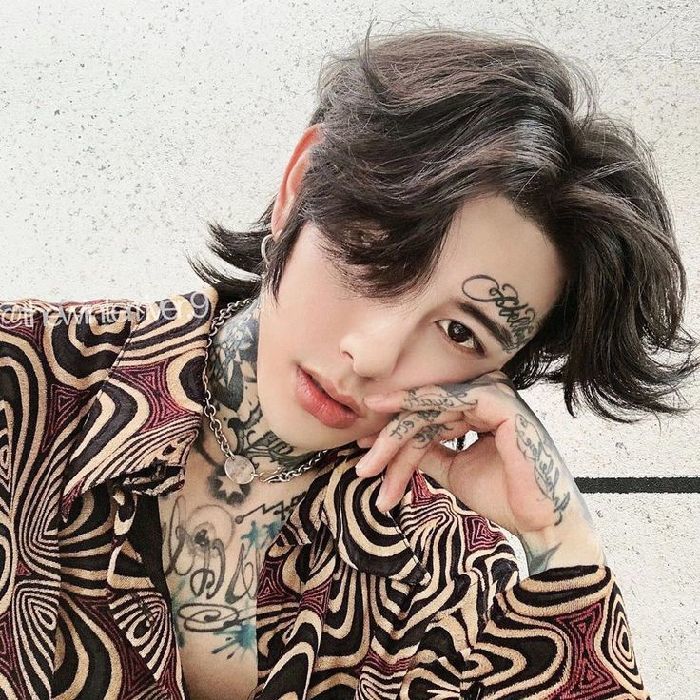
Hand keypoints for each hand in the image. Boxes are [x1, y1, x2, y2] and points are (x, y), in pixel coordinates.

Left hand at [355, 370, 605, 572]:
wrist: (539, 521)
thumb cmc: (502, 495)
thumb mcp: (453, 469)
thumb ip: (429, 451)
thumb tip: (394, 443)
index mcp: (478, 411)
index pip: (428, 417)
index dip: (394, 436)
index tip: (364, 452)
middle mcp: (485, 398)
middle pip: (424, 412)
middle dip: (390, 441)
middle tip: (364, 467)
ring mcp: (494, 396)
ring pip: (429, 408)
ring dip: (397, 437)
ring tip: (371, 466)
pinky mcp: (500, 402)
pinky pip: (449, 401)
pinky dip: (418, 410)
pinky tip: (394, 427)